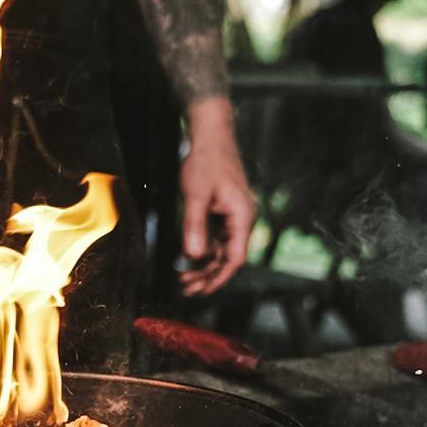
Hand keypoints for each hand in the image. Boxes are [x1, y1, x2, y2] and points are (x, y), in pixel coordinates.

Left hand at [179, 97, 254, 295]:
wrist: (211, 136)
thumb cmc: (207, 161)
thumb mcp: (196, 195)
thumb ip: (194, 226)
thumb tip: (192, 255)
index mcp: (242, 217)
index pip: (235, 258)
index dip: (218, 278)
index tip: (202, 290)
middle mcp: (242, 219)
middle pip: (228, 257)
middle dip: (208, 275)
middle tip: (187, 288)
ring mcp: (233, 216)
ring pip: (221, 249)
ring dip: (204, 264)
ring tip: (184, 277)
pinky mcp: (223, 211)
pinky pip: (215, 237)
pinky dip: (203, 248)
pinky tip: (188, 257)